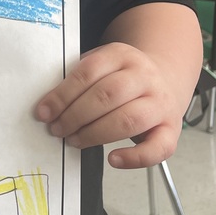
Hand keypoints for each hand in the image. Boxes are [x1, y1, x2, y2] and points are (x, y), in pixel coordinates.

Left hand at [34, 42, 188, 169]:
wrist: (165, 77)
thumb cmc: (123, 77)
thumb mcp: (103, 64)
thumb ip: (80, 78)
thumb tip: (49, 103)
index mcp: (121, 55)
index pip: (88, 72)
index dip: (63, 94)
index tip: (44, 111)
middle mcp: (144, 76)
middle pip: (107, 95)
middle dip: (76, 115)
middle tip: (57, 129)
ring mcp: (160, 102)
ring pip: (128, 119)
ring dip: (95, 134)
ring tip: (74, 140)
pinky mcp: (172, 129)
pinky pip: (157, 148)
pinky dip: (134, 158)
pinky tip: (112, 159)